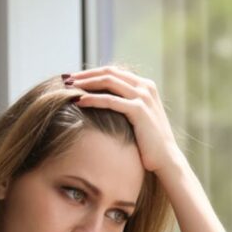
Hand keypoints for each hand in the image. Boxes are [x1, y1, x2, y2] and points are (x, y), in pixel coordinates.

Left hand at [65, 66, 186, 175]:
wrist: (166, 159)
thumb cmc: (148, 143)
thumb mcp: (137, 118)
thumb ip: (125, 105)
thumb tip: (101, 101)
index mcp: (145, 86)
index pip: (113, 72)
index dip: (91, 73)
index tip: (73, 78)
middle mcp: (145, 87)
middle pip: (109, 72)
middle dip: (85, 74)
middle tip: (65, 78)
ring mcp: (143, 97)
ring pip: (108, 81)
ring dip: (86, 82)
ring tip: (67, 87)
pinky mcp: (139, 110)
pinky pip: (110, 100)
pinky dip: (93, 99)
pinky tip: (79, 101)